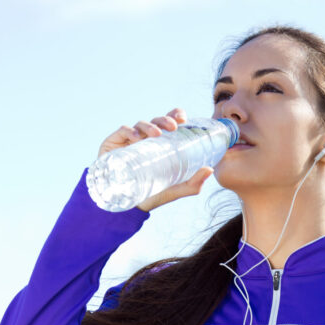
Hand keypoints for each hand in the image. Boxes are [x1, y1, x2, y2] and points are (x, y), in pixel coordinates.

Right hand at [96, 108, 213, 211]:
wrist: (128, 207)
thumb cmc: (154, 194)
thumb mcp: (176, 189)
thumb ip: (194, 183)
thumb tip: (210, 170)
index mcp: (160, 144)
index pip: (168, 123)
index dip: (174, 116)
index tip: (182, 118)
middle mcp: (146, 139)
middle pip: (156, 122)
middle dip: (165, 119)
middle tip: (173, 127)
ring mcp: (130, 141)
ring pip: (140, 124)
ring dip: (150, 125)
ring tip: (157, 134)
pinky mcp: (114, 144)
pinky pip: (122, 131)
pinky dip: (130, 131)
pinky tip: (136, 137)